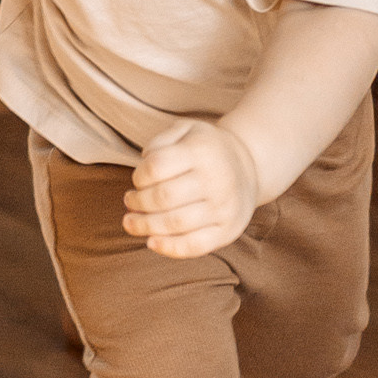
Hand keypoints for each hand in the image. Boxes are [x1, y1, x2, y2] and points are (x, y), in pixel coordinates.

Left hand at [123, 119, 263, 259]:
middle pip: (164, 197)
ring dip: (145, 225)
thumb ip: (161, 141)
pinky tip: (151, 242)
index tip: (137, 179)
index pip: (156, 167)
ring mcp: (224, 208)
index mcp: (202, 151)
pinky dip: (169, 248)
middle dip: (138, 202)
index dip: (138, 176)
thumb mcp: (187, 130)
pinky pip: (194, 246)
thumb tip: (144, 165)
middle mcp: (216, 180)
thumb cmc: (206, 149)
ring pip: (175, 223)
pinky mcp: (227, 231)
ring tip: (131, 222)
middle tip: (129, 202)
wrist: (249, 168)